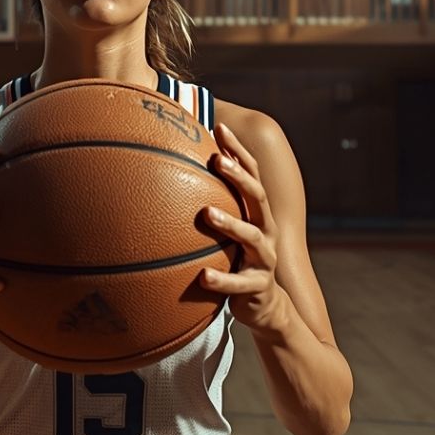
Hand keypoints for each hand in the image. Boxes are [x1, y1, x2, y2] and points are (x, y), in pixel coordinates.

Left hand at [200, 122, 286, 332]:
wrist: (265, 308)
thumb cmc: (238, 261)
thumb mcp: (228, 233)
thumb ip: (210, 207)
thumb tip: (169, 177)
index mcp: (257, 214)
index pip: (251, 174)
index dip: (237, 150)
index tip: (218, 126)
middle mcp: (265, 230)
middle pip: (257, 197)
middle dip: (238, 176)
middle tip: (216, 161)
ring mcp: (264, 259)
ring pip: (251, 237)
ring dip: (229, 223)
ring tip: (206, 213)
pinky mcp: (257, 286)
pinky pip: (238, 283)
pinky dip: (221, 280)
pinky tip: (203, 275)